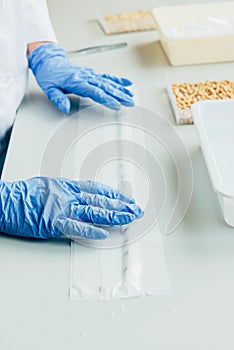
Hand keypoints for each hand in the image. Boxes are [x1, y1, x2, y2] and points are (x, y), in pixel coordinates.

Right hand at [0, 177, 142, 239]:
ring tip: (129, 219)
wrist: (5, 200)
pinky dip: (89, 230)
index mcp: (67, 186)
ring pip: (93, 211)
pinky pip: (75, 226)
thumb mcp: (48, 185)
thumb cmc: (23, 194)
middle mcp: (68, 195)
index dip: (113, 194)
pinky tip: (103, 233)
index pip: (96, 189)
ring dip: (112, 216)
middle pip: (99, 200)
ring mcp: (62, 208)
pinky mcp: (52, 222)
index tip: (126, 198)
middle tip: (136, 210)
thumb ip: (65, 191)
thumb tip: (79, 197)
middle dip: (120, 206)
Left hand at [28, 43, 133, 112]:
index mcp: (76, 81)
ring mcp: (90, 74)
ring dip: (121, 89)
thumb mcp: (49, 89)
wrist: (48, 62)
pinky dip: (117, 80)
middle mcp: (85, 77)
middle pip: (105, 87)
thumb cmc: (49, 76)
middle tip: (129, 102)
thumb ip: (58, 99)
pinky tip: (126, 83)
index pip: (95, 92)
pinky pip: (106, 76)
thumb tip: (64, 107)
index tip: (116, 104)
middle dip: (119, 95)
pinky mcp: (92, 74)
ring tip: (131, 96)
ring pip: (108, 82)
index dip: (106, 99)